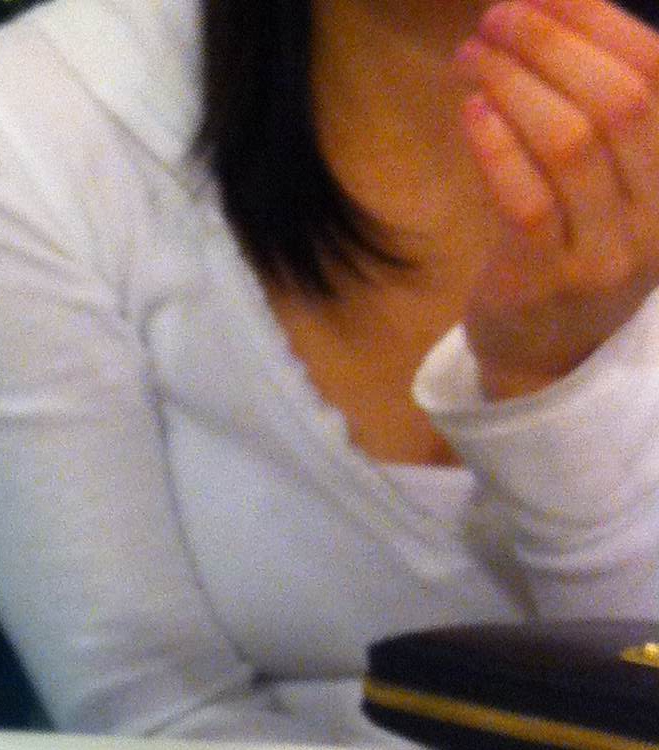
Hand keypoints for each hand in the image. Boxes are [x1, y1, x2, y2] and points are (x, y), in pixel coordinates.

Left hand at [455, 0, 658, 398]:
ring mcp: (606, 250)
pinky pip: (525, 201)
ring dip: (516, 87)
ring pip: (571, 145)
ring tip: (471, 56)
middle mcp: (657, 209)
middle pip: (618, 101)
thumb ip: (596, 108)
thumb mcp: (608, 178)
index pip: (656, 74)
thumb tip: (550, 13)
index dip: (600, 22)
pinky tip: (471, 110)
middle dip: (554, 46)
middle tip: (497, 18)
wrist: (545, 354)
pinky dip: (497, 147)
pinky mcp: (549, 280)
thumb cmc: (572, 245)